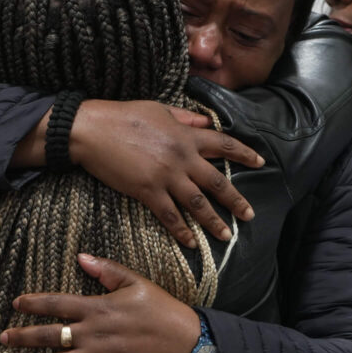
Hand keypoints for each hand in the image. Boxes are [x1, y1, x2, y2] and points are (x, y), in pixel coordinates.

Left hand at [0, 254, 200, 352]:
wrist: (187, 345)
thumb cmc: (162, 311)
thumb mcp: (136, 283)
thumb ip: (106, 271)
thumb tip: (81, 257)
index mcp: (97, 308)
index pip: (56, 304)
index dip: (33, 303)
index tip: (16, 304)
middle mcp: (92, 335)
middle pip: (49, 336)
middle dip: (23, 337)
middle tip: (2, 338)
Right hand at [70, 100, 262, 246]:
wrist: (91, 129)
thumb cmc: (122, 115)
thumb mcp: (158, 109)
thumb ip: (184, 118)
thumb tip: (205, 123)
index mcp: (186, 135)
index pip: (224, 144)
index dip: (244, 153)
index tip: (260, 162)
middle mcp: (182, 157)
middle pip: (217, 182)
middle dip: (236, 200)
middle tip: (249, 215)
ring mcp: (165, 176)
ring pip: (197, 204)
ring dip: (213, 221)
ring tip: (226, 235)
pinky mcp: (146, 191)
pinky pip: (169, 215)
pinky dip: (181, 231)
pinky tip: (191, 243)